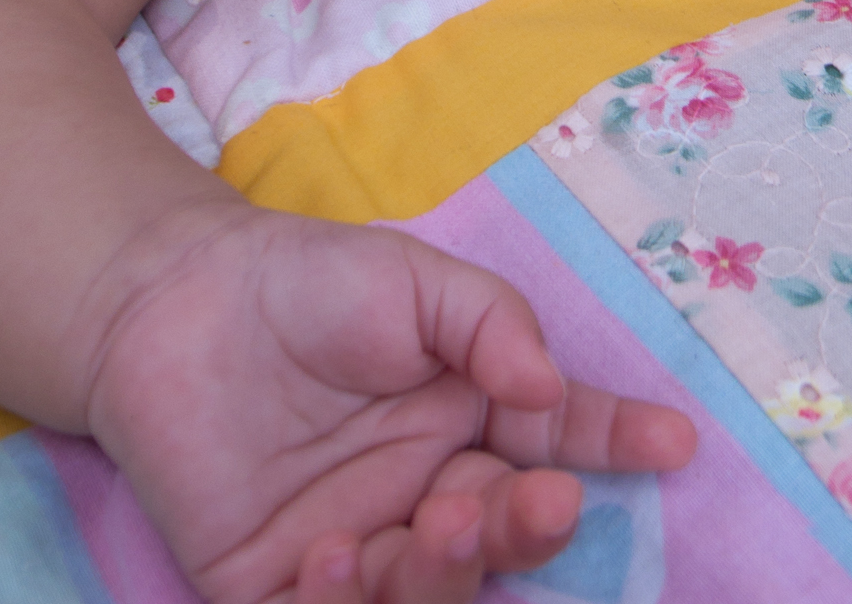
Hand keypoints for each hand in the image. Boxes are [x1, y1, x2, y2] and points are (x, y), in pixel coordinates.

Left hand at [83, 201, 694, 603]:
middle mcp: (431, 486)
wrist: (176, 302)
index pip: (562, 438)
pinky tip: (336, 553)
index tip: (675, 443)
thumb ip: (490, 325)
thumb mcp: (414, 280)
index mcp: (473, 413)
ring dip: (452, 572)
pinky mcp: (281, 586)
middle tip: (538, 501)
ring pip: (437, 591)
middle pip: (507, 532)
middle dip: (534, 529)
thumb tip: (551, 390)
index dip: (619, 443)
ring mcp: (363, 542)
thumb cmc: (307, 281)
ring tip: (437, 519)